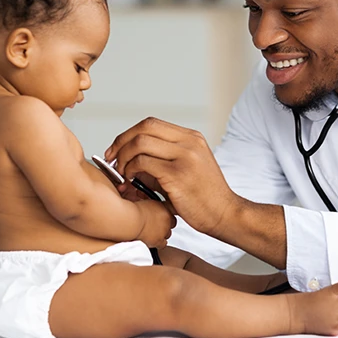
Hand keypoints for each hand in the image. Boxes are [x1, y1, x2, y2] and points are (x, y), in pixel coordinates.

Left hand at [105, 117, 239, 236]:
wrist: (225, 214)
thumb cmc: (203, 197)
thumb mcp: (186, 169)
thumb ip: (161, 160)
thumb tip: (129, 160)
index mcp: (192, 138)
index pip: (152, 123)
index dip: (128, 134)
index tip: (117, 150)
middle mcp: (189, 142)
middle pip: (145, 127)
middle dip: (121, 142)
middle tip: (111, 159)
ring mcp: (185, 157)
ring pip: (141, 142)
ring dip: (124, 157)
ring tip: (122, 173)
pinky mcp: (178, 174)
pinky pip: (143, 163)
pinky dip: (130, 170)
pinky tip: (130, 181)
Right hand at [135, 198, 176, 248]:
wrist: (130, 220)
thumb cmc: (133, 211)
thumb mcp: (145, 202)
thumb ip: (151, 205)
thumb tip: (150, 207)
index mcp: (164, 208)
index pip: (171, 213)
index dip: (164, 216)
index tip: (159, 217)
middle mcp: (167, 219)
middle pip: (171, 224)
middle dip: (164, 225)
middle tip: (155, 225)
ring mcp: (164, 230)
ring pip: (168, 234)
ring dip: (161, 234)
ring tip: (151, 233)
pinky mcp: (159, 240)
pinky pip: (163, 244)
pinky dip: (158, 243)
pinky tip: (152, 241)